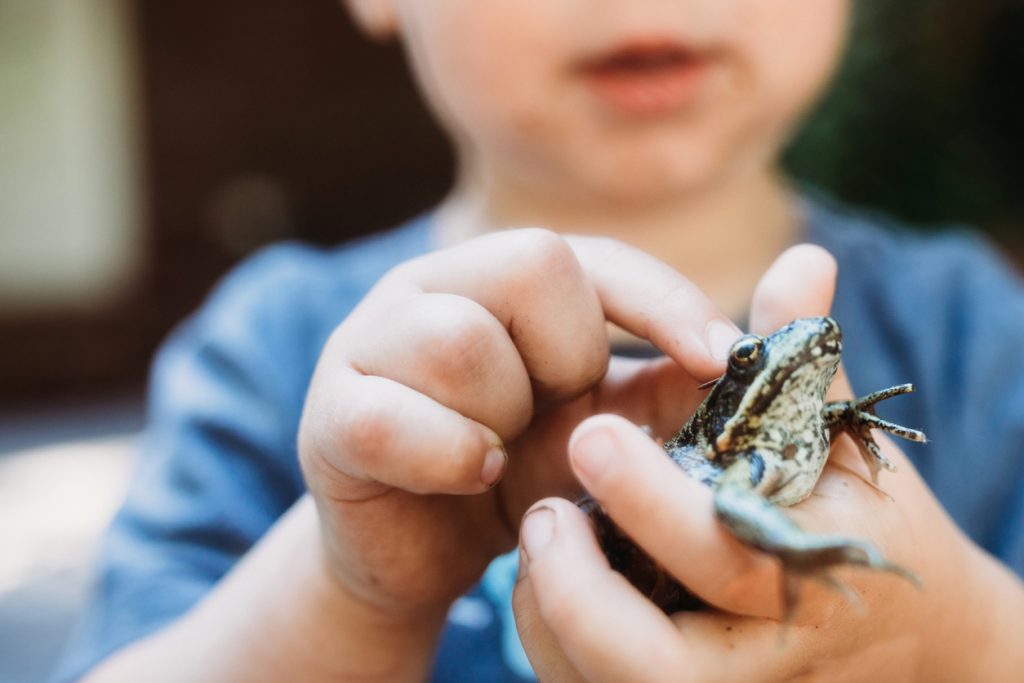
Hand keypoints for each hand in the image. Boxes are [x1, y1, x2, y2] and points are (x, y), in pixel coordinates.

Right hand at [298, 228, 741, 630]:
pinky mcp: (331, 412)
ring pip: (459, 339)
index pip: (591, 254)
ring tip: (504, 454)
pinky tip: (471, 476)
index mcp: (499, 276)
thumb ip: (686, 368)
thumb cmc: (526, 472)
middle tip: (556, 414)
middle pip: (531, 269)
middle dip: (569, 359)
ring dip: (506, 416)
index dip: (661, 301)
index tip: (718, 361)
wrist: (426, 549)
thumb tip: (814, 271)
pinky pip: (393, 417)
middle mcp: (431, 286)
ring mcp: (369, 342)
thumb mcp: (610, 425)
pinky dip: (450, 455)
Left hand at [513, 245, 1023, 680]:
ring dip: (551, 613)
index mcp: (809, 572)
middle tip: (544, 510)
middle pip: (656, 663)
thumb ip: (802, 362)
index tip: (588, 432)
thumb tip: (807, 259)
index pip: (727, 558)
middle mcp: (761, 654)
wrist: (890, 634)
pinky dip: (549, 639)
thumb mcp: (835, 441)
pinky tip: (545, 575)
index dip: (652, 501)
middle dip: (580, 585)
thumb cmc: (851, 514)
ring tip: (539, 534)